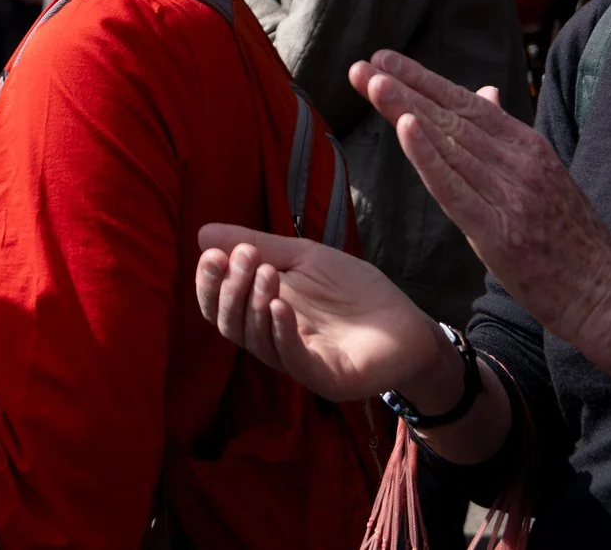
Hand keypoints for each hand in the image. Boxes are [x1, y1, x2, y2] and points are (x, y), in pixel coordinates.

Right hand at [194, 223, 446, 402]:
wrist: (408, 323)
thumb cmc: (354, 290)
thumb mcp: (304, 257)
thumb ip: (259, 245)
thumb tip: (203, 235)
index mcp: (262, 312)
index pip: (218, 305)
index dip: (209, 283)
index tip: (214, 253)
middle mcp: (272, 340)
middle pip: (230, 324)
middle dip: (229, 289)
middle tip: (244, 256)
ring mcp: (297, 360)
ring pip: (256, 341)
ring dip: (254, 304)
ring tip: (266, 271)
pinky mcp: (324, 377)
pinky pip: (293, 359)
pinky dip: (281, 332)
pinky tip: (280, 306)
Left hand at [355, 50, 610, 350]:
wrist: (607, 295)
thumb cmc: (570, 241)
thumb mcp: (544, 177)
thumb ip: (507, 138)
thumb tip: (484, 93)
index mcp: (529, 146)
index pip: (467, 103)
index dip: (424, 79)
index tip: (385, 59)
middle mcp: (520, 163)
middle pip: (452, 117)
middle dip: (404, 87)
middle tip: (363, 63)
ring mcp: (511, 196)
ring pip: (449, 144)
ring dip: (406, 109)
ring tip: (372, 82)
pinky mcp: (500, 233)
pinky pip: (455, 188)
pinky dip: (427, 155)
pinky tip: (404, 128)